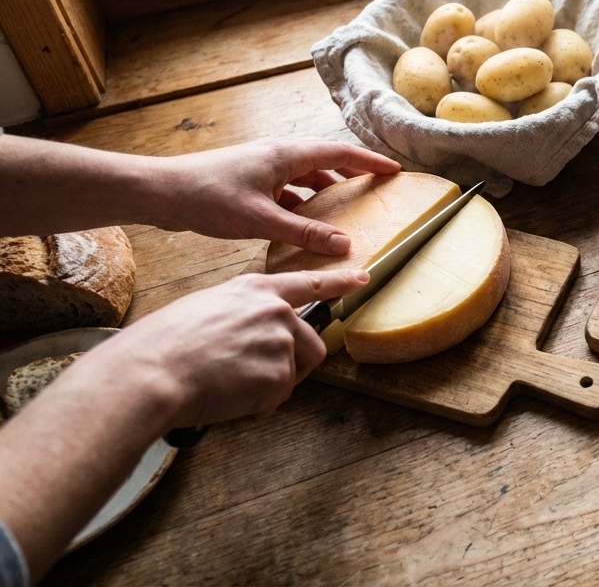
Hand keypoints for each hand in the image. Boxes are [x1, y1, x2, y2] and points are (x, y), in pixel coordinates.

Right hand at [85, 269, 366, 428]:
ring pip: (296, 373)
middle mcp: (276, 311)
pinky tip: (228, 398)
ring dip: (273, 385)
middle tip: (256, 377)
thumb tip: (251, 335)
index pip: (308, 283)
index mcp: (255, 290)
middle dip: (293, 365)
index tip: (362, 278)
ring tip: (233, 386)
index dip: (338, 282)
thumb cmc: (162, 345)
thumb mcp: (204, 309)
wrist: (150, 373)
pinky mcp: (280, 373)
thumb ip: (241, 315)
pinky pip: (278, 396)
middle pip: (312, 343)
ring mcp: (282, 341)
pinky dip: (257, 405)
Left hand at [148, 137, 399, 254]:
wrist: (161, 192)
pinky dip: (303, 203)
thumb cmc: (207, 197)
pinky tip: (305, 223)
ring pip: (306, 176)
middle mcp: (277, 156)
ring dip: (327, 189)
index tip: (394, 170)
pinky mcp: (250, 183)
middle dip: (353, 172)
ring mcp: (262, 168)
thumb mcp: (260, 219)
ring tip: (346, 208)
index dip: (369, 162)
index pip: (339, 152)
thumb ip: (304, 231)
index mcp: (285, 155)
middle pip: (326, 160)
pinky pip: (288, 190)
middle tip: (377, 186)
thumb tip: (344, 243)